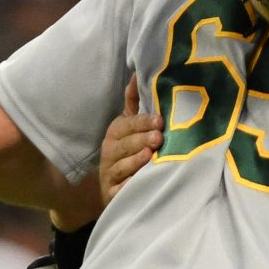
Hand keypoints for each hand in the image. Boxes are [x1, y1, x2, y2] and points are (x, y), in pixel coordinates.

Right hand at [98, 75, 162, 208]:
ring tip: (150, 156)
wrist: (118, 188)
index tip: (159, 120)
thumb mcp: (131, 127)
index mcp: (115, 134)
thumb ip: (134, 103)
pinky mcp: (112, 195)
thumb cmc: (130, 152)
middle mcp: (109, 153)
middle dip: (140, 140)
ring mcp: (109, 175)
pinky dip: (128, 186)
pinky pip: (120, 191)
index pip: (125, 126)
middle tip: (159, 137)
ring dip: (134, 162)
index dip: (141, 122)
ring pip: (120, 167)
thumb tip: (138, 74)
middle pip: (123, 145)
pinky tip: (139, 182)